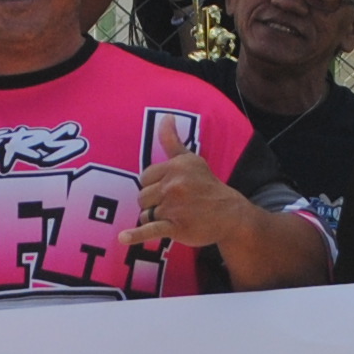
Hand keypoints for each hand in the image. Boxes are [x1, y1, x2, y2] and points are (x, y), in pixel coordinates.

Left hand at [132, 118, 251, 253]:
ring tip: (175, 216)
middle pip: (142, 196)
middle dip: (153, 202)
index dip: (153, 186)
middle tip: (174, 204)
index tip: (169, 190)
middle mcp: (173, 185)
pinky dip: (136, 235)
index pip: (144, 178)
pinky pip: (150, 229)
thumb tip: (166, 116)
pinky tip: (123, 238)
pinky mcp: (176, 227)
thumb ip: (172, 140)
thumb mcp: (191, 159)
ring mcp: (174, 207)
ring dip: (155, 217)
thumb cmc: (207, 185)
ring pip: (145, 213)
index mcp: (175, 167)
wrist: (230, 214)